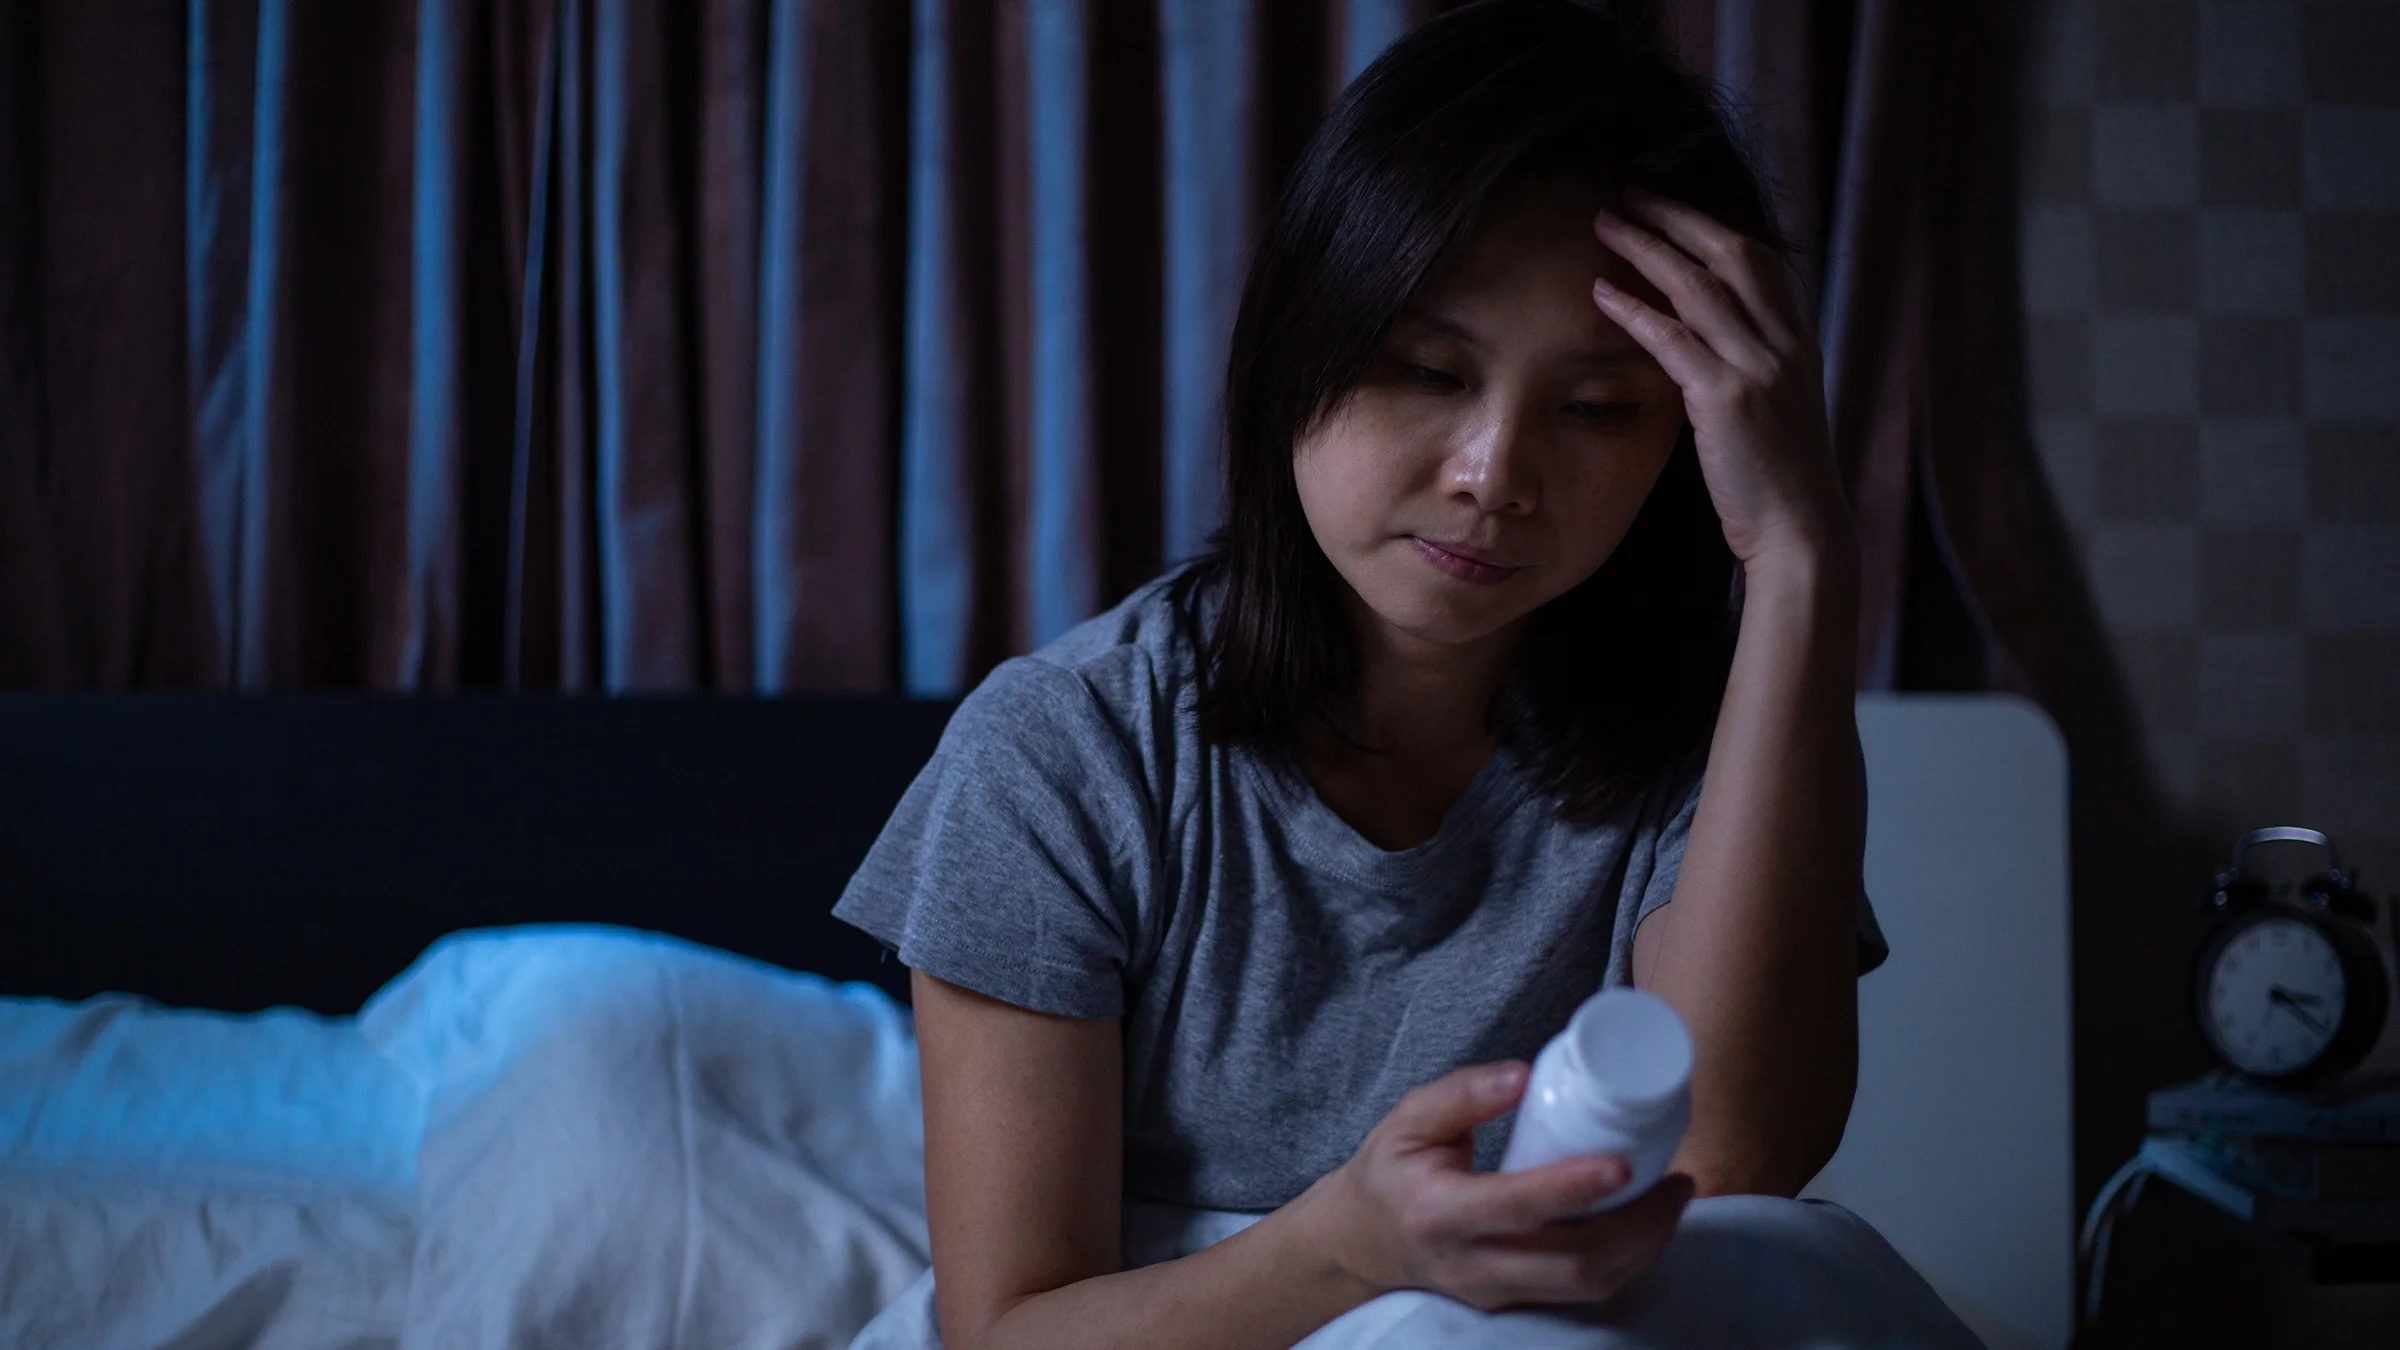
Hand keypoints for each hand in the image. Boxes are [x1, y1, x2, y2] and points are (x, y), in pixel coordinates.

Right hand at [1307, 1062, 1695, 1311]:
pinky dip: (1629, 1260)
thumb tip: (1524, 1073)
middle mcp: (1472, 1264)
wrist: (1360, 1246)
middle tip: (1677, 1181)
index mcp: (1440, 1213)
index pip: (1515, 1207)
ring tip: (1673, 1197)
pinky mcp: (1515, 1305)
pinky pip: (1584, 1293)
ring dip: (1644, 1247)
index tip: (1623, 1161)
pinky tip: (1648, 1223)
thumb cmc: (1390, 1175)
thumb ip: (1461, 1094)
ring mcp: (1497, 1294)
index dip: (1573, 1188)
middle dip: (1637, 1228)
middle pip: (1571, 1265)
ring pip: (1587, 1287)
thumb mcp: (1407, 1122)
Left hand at [1587, 192, 1851, 572]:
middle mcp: (1785, 343)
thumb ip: (1751, 366)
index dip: (1710, 224)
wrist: (1802, 532)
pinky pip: (1675, 341)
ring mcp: (1759, 368)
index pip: (1758, 259)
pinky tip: (1602, 292)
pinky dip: (1636, 310)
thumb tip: (1709, 340)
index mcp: (1798, 341)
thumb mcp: (1777, 408)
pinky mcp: (1728, 400)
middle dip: (1677, 216)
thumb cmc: (1780, 480)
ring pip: (1700, 285)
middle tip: (1628, 194)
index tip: (1668, 205)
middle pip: (1730, 253)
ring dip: (1647, 248)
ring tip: (1605, 224)